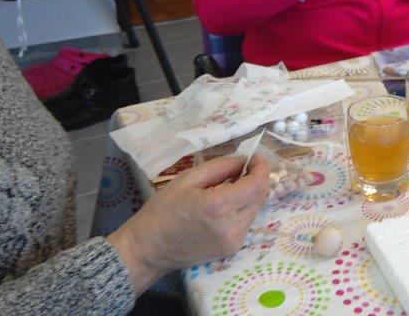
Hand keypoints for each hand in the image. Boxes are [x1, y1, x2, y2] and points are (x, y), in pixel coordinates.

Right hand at [108, 154, 269, 293]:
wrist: (147, 250)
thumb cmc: (162, 210)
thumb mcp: (188, 179)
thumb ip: (221, 167)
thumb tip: (244, 161)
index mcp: (219, 206)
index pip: (257, 184)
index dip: (261, 167)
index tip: (255, 157)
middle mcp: (232, 226)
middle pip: (260, 196)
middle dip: (256, 179)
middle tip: (241, 170)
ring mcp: (233, 241)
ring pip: (255, 210)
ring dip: (249, 195)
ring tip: (229, 188)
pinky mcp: (231, 250)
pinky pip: (246, 223)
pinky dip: (242, 210)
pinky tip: (225, 207)